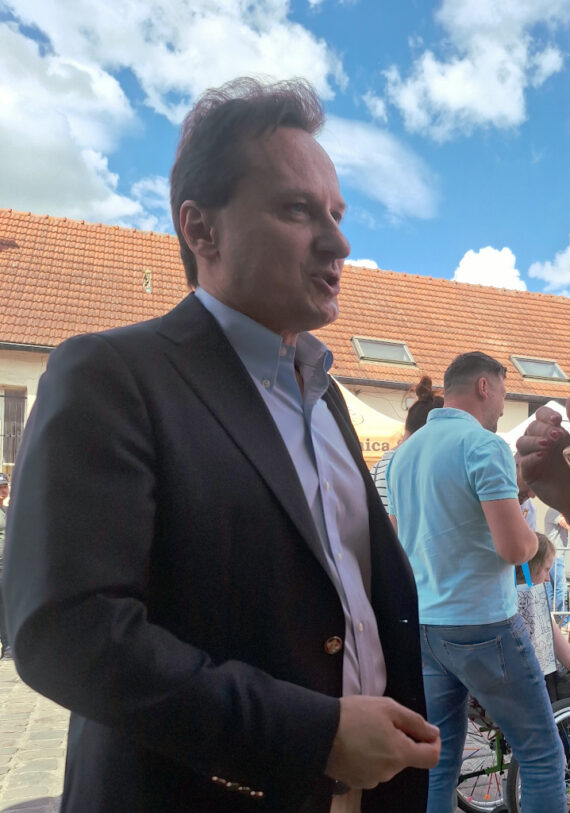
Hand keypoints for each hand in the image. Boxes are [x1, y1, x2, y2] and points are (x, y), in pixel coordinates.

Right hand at [325, 695, 440, 788]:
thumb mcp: (387, 708)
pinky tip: (356, 743)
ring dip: (384, 748)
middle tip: (382, 721)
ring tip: (365, 730)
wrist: (318, 731)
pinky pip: (372, 769)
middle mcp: (389, 772)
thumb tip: (434, 733)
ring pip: (388, 762)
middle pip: (406, 757)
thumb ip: (415, 721)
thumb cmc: (354, 716)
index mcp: (400, 754)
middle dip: (401, 740)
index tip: (427, 732)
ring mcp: (372, 780)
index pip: (432, 758)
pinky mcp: (357, 781)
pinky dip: (369, 757)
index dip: (434, 743)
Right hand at [515, 398, 569, 516]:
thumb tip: (569, 398)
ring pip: (521, 443)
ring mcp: (534, 460)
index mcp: (553, 434)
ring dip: (533, 441)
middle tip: (558, 435)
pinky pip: (523, 463)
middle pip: (530, 428)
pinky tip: (543, 456)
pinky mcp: (530, 476)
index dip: (546, 415)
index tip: (559, 419)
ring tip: (548, 446)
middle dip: (543, 429)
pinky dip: (531, 457)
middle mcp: (541, 445)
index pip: (540, 416)